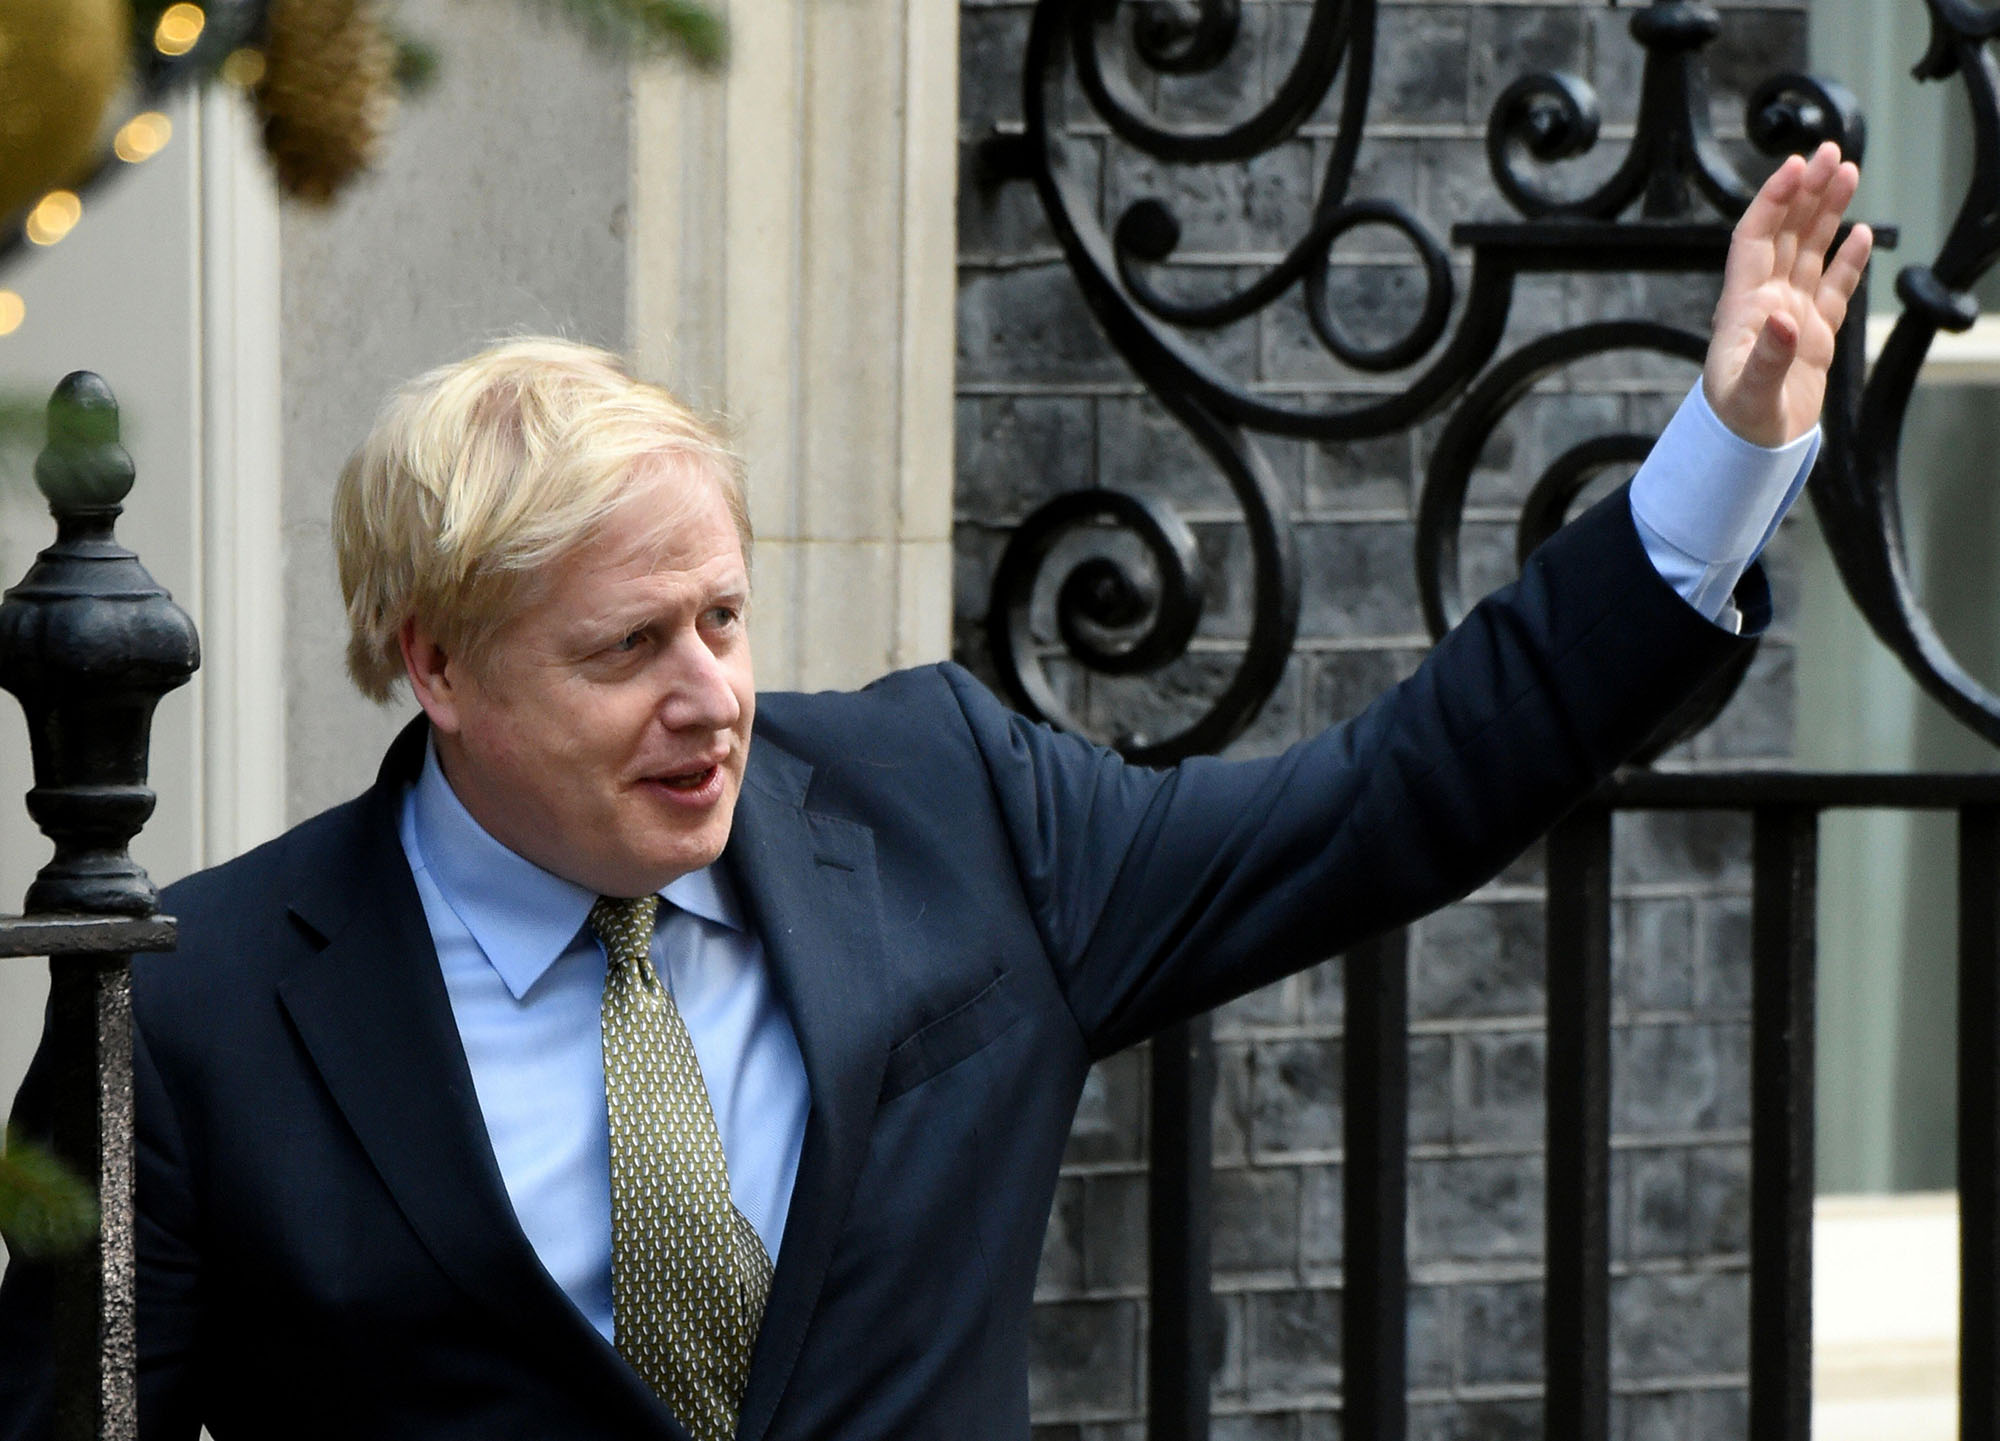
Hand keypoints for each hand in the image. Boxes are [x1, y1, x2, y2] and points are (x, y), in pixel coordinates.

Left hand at [1704, 141, 1873, 447]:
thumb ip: (1768, 358)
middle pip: (1785, 234)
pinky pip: (1832, 288)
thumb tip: (1785, 319)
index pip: (1754, 239)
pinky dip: (1846, 260)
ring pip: (1810, 252)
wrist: (1747, 455)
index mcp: (1743, 308)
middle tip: (1832, 152)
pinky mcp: (1813, 336)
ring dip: (1827, 214)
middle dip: (1806, 192)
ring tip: (1848, 173)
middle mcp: (1765, 303)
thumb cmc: (1738, 424)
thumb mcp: (1749, 393)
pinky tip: (1860, 234)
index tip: (1795, 166)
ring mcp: (1790, 316)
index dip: (1772, 201)